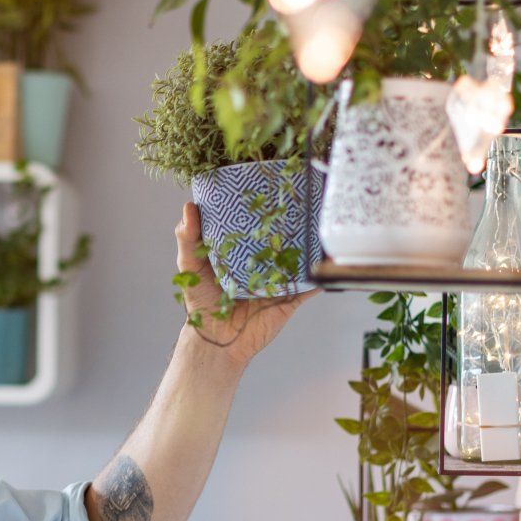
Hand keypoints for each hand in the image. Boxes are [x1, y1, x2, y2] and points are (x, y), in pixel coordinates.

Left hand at [174, 202, 315, 362]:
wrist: (217, 340)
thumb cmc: (201, 303)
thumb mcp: (190, 266)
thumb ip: (188, 239)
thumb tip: (189, 207)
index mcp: (241, 250)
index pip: (253, 223)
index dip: (260, 204)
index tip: (268, 180)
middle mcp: (262, 260)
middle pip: (281, 236)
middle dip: (292, 219)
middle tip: (301, 196)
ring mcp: (279, 277)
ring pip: (301, 256)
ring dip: (312, 242)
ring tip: (322, 221)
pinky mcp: (291, 296)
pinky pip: (311, 283)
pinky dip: (322, 273)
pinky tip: (331, 259)